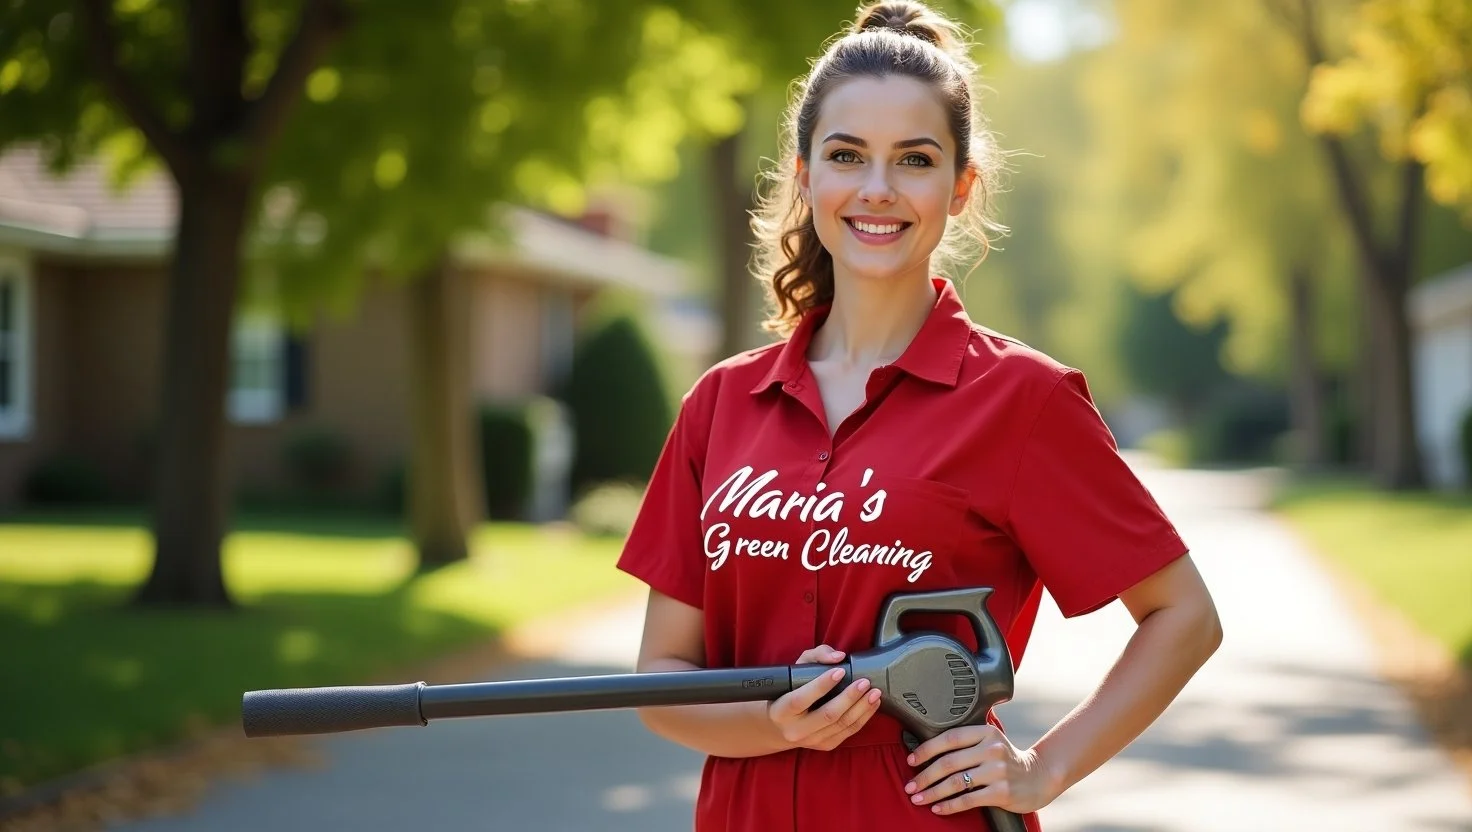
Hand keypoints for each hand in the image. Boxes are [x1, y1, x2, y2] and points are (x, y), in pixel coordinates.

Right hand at [765, 644, 882, 750]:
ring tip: (874, 693)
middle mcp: (795, 729)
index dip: (822, 685)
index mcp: (782, 710)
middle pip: (827, 715)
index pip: (802, 698)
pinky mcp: (825, 745)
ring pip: (841, 725)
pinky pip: (848, 733)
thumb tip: (838, 657)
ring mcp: (811, 740)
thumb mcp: (795, 670)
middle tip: (864, 682)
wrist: (780, 727)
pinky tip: (872, 705)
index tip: (841, 670)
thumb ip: (815, 657)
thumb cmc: (788, 692)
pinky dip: (863, 718)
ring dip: (861, 708)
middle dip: (849, 697)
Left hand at [903, 724, 1058, 815]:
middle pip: (949, 762)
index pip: (949, 738)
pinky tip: (938, 808)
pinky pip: (969, 799)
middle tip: (910, 785)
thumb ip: (967, 742)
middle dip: (924, 776)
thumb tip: (927, 750)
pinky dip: (950, 805)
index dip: (927, 749)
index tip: (911, 760)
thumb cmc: (1007, 759)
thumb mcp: (990, 741)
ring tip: (918, 798)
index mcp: (986, 732)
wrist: (1039, 777)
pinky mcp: (1002, 792)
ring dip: (932, 792)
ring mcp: (998, 771)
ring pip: (956, 782)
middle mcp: (992, 749)